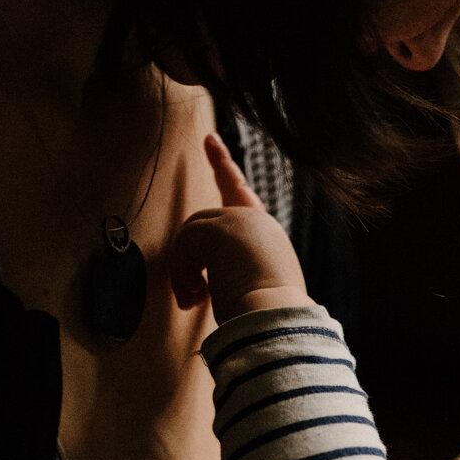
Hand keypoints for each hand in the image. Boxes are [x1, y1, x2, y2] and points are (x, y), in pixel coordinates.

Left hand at [168, 134, 312, 323]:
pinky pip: (182, 245)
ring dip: (186, 272)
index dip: (223, 164)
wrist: (276, 320)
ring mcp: (237, 220)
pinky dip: (182, 274)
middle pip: (200, 224)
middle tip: (190, 295)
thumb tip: (204, 283)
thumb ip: (237, 270)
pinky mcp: (217, 229)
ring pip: (189, 236)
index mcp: (267, 234)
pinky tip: (196, 296)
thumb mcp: (257, 285)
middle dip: (187, 260)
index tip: (209, 140)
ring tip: (197, 300)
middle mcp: (254, 220)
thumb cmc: (267, 316)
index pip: (241, 193)